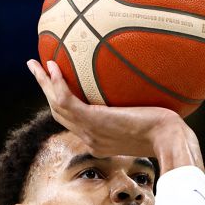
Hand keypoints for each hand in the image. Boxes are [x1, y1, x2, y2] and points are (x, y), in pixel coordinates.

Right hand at [27, 58, 195, 168]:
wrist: (170, 140)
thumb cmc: (169, 130)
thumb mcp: (150, 120)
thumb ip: (140, 109)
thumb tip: (148, 88)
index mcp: (100, 140)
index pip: (74, 122)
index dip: (61, 103)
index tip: (58, 86)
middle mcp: (91, 138)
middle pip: (59, 113)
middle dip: (45, 91)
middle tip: (37, 70)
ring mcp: (91, 132)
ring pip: (56, 106)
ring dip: (43, 83)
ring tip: (35, 64)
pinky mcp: (94, 121)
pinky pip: (66, 100)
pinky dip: (56, 83)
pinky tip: (52, 66)